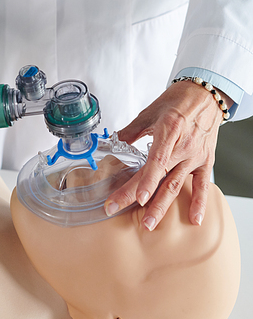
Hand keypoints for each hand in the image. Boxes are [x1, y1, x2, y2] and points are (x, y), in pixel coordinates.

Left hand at [104, 80, 230, 229]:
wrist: (205, 95)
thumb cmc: (178, 101)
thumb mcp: (150, 112)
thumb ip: (131, 131)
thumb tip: (112, 142)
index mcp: (170, 130)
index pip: (155, 161)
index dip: (145, 181)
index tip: (135, 197)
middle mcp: (184, 146)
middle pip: (161, 177)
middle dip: (140, 198)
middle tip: (122, 210)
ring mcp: (195, 156)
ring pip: (177, 185)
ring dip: (162, 206)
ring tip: (149, 223)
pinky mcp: (205, 161)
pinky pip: (202, 184)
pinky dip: (199, 202)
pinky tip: (194, 219)